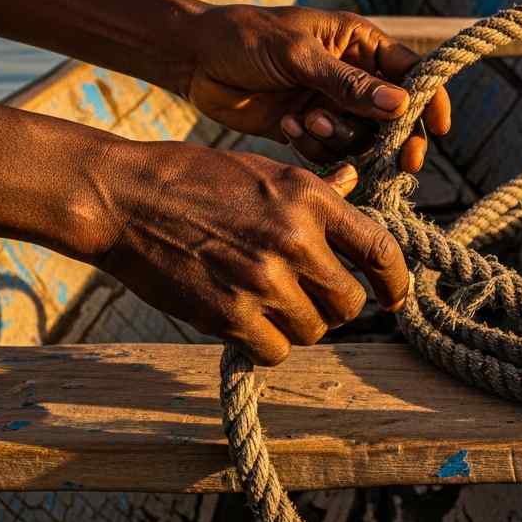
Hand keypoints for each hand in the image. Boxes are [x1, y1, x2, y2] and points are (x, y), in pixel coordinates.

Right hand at [92, 140, 407, 364]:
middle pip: (350, 302)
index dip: (396, 282)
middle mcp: (295, 239)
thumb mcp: (266, 170)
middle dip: (337, 306)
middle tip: (312, 297)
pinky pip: (275, 351)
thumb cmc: (195, 178)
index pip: (380, 250)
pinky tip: (248, 321)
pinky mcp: (229, 314)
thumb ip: (315, 191)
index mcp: (311, 198)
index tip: (394, 297)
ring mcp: (263, 279)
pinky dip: (267, 344)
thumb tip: (354, 186)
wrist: (124, 197)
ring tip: (271, 302)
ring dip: (300, 325)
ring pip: (315, 331)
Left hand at [185, 5, 449, 172]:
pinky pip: (331, 153)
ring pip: (363, 138)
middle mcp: (352, 76)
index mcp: (359, 44)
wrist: (193, 60)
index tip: (439, 128)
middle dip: (395, 137)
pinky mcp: (308, 130)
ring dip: (342, 138)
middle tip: (398, 160)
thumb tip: (402, 105)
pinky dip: (315, 148)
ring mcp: (331, 105)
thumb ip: (348, 84)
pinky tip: (286, 128)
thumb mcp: (298, 55)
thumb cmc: (245, 38)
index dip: (431, 99)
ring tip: (307, 122)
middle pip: (395, 116)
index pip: (411, 72)